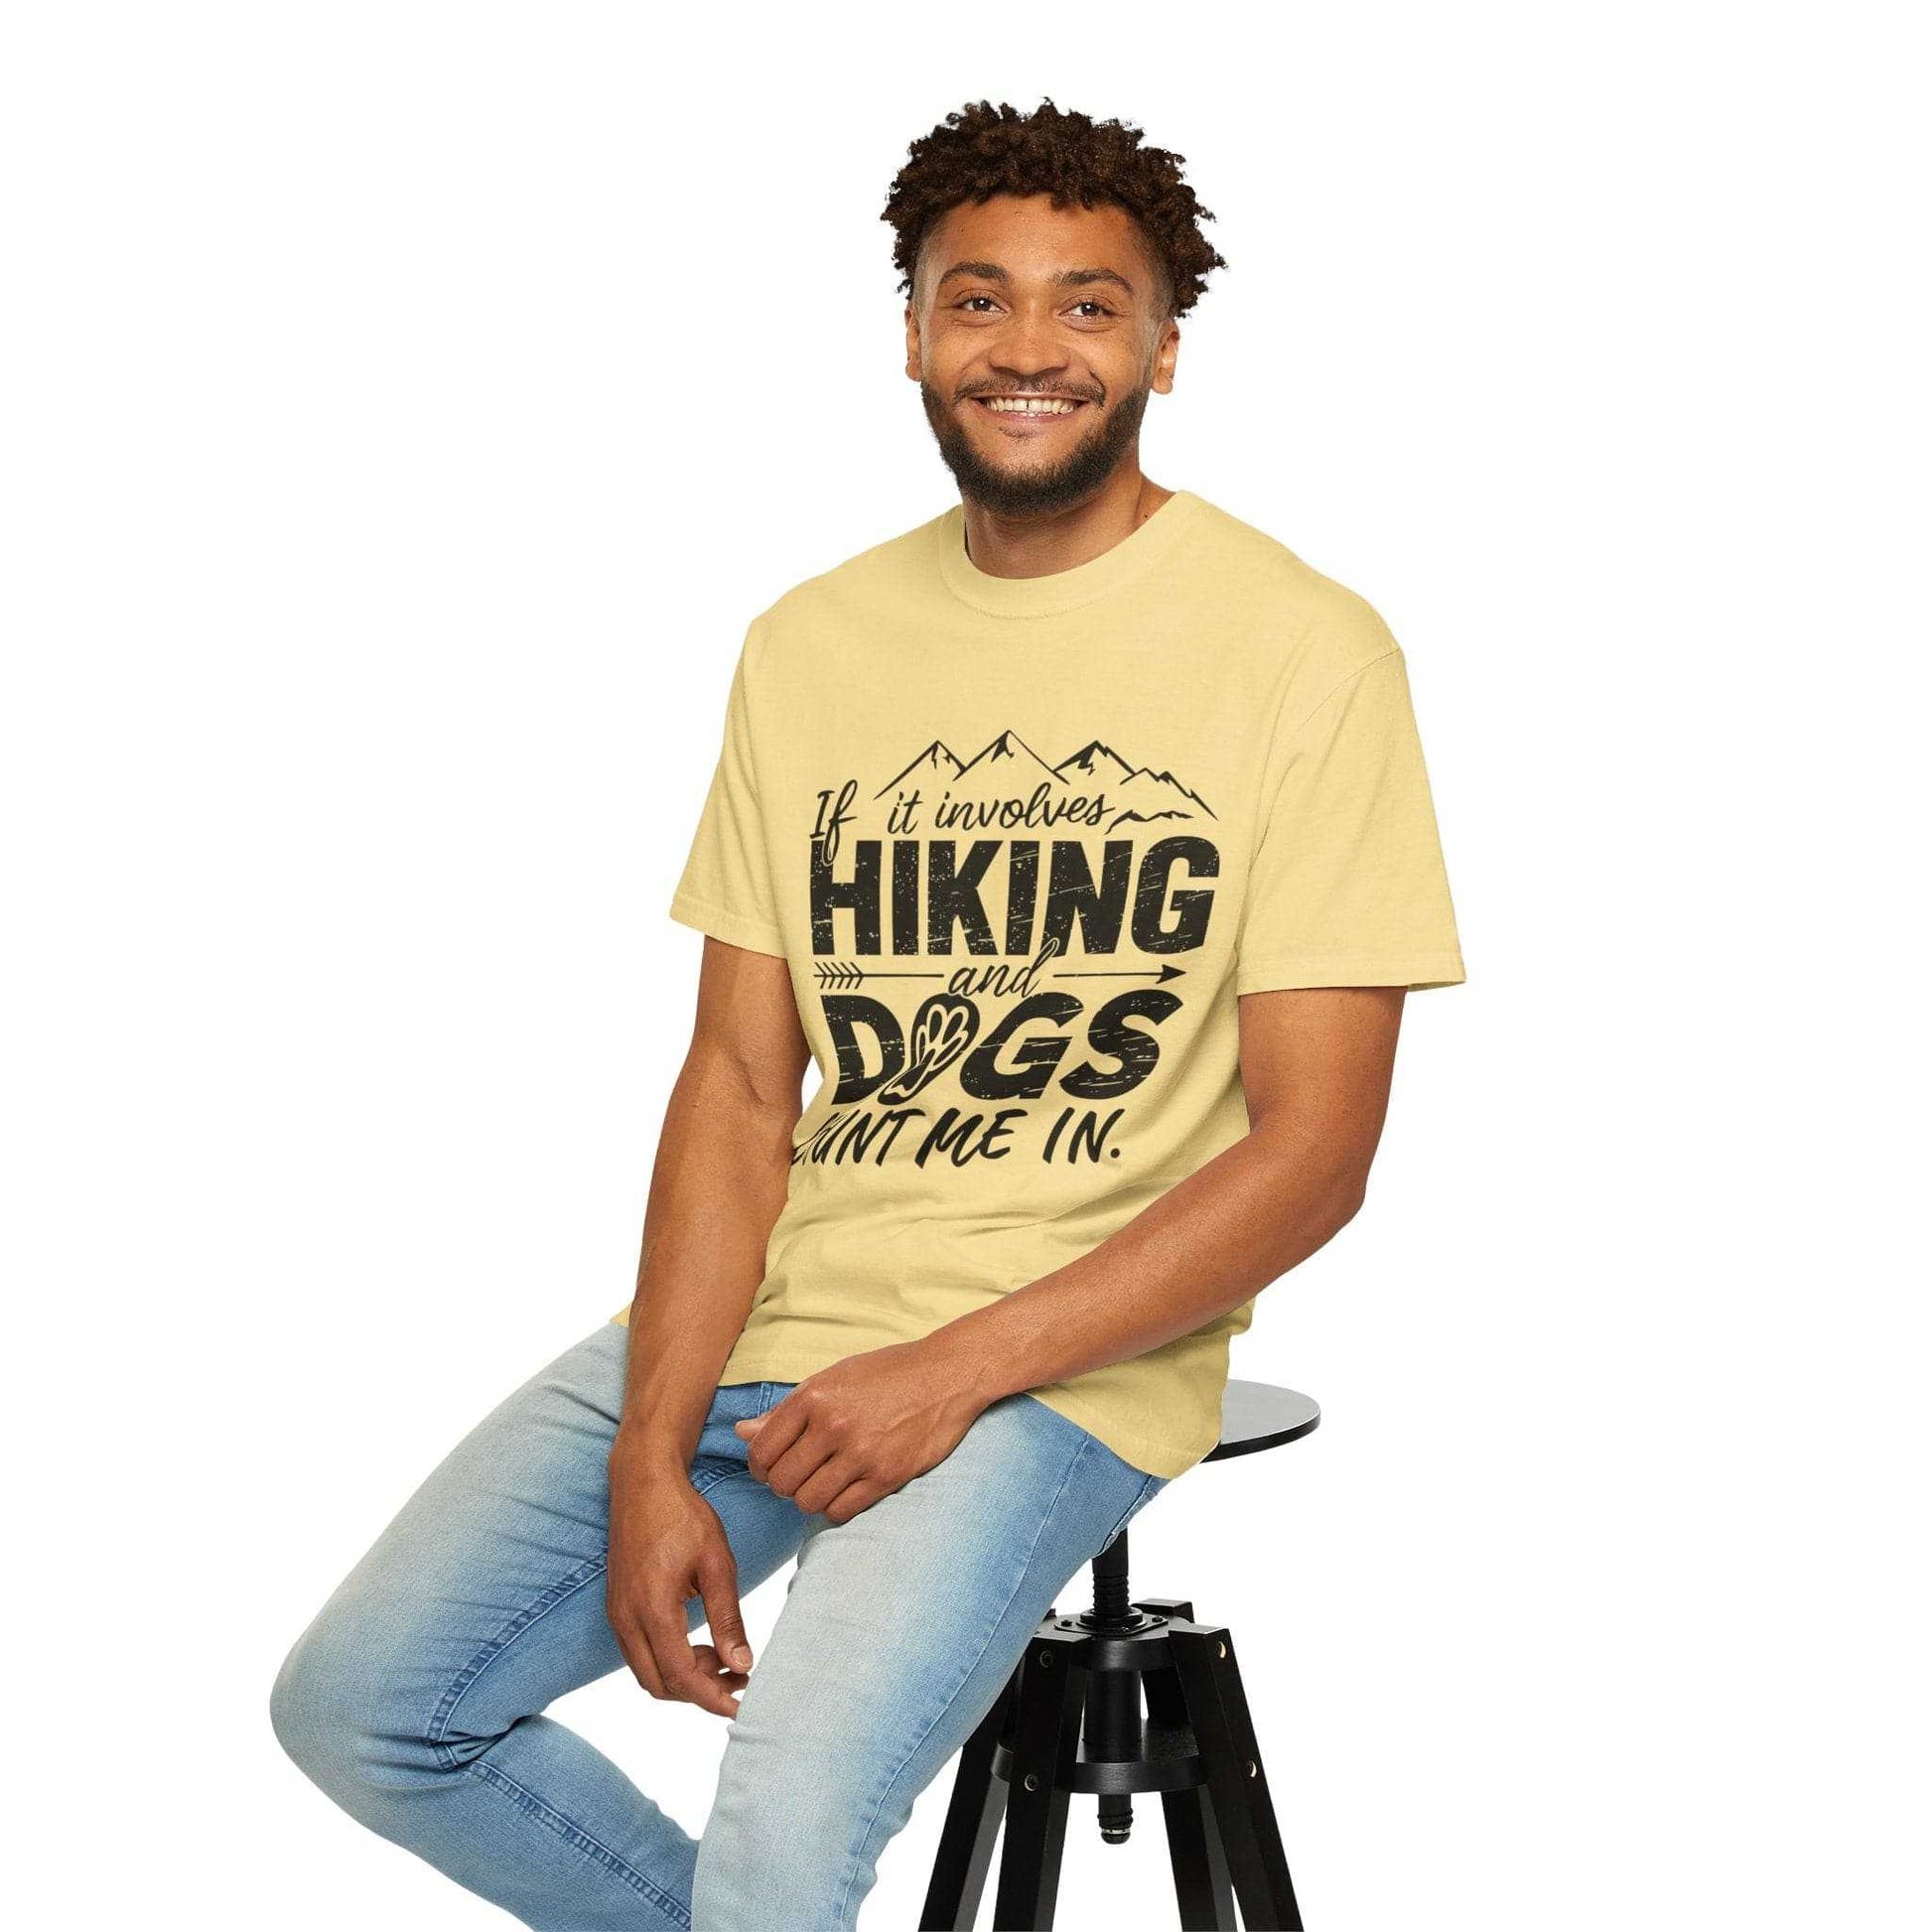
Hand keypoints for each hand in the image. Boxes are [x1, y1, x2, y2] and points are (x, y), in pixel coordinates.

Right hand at [605, 1442, 753, 1717]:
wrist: (642, 1483)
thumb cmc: (682, 1515)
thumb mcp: (717, 1562)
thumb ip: (727, 1618)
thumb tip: (741, 1665)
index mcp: (652, 1608)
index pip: (680, 1676)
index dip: (712, 1698)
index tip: (743, 1705)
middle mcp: (626, 1618)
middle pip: (660, 1685)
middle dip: (700, 1693)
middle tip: (739, 1681)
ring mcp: (618, 1614)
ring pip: (648, 1673)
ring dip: (685, 1678)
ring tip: (726, 1662)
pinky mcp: (618, 1607)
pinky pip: (641, 1653)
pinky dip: (670, 1660)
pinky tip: (701, 1644)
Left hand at [734, 1337, 986, 1523]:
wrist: (947, 1374)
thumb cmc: (887, 1373)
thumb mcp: (833, 1378)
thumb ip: (786, 1411)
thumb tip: (741, 1433)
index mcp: (813, 1396)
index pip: (761, 1451)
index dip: (760, 1466)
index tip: (772, 1467)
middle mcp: (832, 1424)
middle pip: (781, 1481)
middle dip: (783, 1485)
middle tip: (799, 1477)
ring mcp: (861, 1452)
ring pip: (807, 1501)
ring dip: (809, 1498)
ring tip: (822, 1483)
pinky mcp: (887, 1475)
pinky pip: (840, 1511)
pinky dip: (835, 1507)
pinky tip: (845, 1490)